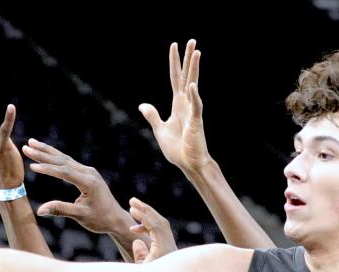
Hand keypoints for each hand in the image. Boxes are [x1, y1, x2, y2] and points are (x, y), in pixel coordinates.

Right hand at [22, 139, 134, 237]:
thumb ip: (61, 210)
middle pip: (62, 161)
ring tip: (32, 143)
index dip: (48, 169)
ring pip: (64, 159)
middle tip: (26, 147)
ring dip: (47, 151)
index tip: (32, 166)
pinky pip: (68, 162)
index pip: (65, 172)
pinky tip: (46, 152)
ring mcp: (88, 171)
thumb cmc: (99, 220)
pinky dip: (55, 157)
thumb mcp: (80, 216)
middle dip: (43, 153)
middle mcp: (88, 173)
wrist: (116, 218)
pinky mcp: (87, 173)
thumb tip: (39, 211)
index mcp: (88, 183)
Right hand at [128, 198, 176, 262]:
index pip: (154, 227)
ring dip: (147, 216)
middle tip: (132, 200)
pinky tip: (137, 229)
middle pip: (159, 221)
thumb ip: (140, 255)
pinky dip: (149, 225)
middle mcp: (169, 246)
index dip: (143, 216)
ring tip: (133, 209)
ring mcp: (170, 246)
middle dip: (146, 210)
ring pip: (161, 224)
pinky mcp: (169, 248)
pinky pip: (160, 230)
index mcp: (163, 250)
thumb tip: (138, 240)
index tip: (132, 209)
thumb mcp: (142, 270)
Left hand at [139, 40, 209, 173]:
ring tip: (196, 52)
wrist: (189, 164)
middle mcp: (185, 104)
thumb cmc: (177, 149)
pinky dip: (193, 96)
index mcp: (177, 105)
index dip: (174, 62)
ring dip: (194, 69)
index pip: (175, 78)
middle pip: (187, 76)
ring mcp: (192, 111)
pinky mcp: (196, 122)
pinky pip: (195, 106)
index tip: (174, 45)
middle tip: (191, 40)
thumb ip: (153, 116)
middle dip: (188, 59)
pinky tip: (191, 85)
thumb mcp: (160, 130)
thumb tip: (143, 105)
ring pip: (193, 85)